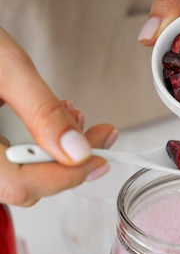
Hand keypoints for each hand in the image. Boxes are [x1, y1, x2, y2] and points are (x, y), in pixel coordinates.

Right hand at [0, 28, 117, 205]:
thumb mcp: (8, 68)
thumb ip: (42, 111)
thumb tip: (76, 150)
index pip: (19, 185)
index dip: (64, 177)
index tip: (98, 160)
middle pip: (24, 183)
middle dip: (67, 160)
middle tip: (97, 134)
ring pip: (23, 174)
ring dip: (56, 150)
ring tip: (70, 115)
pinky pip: (14, 158)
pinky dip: (40, 142)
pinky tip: (51, 118)